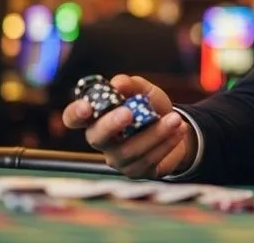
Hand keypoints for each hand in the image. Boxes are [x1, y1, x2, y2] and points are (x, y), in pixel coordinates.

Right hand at [62, 75, 196, 178]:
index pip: (74, 118)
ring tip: (176, 119)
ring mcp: (117, 159)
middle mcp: (102, 140)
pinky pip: (148, 161)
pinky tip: (179, 130)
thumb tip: (117, 82)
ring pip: (129, 150)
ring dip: (155, 133)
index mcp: (97, 117)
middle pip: (97, 137)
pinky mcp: (136, 171)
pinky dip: (166, 143)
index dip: (75, 114)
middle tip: (129, 112)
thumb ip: (132, 85)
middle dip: (111, 124)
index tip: (87, 107)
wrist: (176, 128)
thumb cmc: (152, 108)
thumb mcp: (145, 91)